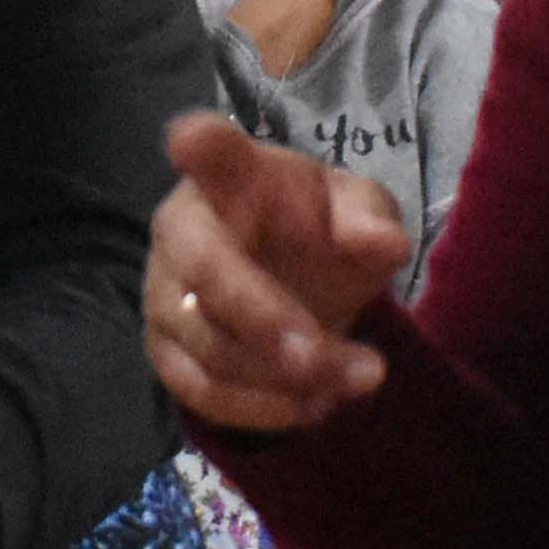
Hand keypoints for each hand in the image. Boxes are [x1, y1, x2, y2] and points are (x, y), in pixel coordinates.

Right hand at [145, 113, 407, 431]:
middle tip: (322, 356)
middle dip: (264, 318)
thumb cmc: (317, 228)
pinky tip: (315, 405)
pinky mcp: (166, 351)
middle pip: (206, 269)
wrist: (291, 280)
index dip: (199, 147)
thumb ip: (370, 219)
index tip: (190, 139)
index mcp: (233, 177)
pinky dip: (262, 408)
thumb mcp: (358, 212)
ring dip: (284, 376)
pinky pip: (202, 392)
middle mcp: (181, 228)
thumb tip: (385, 245)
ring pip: (209, 345)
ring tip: (359, 379)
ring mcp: (164, 293)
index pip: (211, 153)